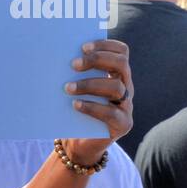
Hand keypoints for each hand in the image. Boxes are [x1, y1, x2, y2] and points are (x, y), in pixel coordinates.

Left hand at [61, 39, 132, 165]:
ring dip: (89, 84)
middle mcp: (126, 86)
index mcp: (117, 73)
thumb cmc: (76, 108)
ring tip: (68, 88)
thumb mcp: (77, 87)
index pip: (121, 51)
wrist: (81, 142)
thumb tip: (59, 54)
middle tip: (74, 64)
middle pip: (121, 64)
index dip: (105, 45)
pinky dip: (92, 107)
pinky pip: (111, 113)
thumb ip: (76, 73)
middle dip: (97, 60)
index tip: (83, 47)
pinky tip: (75, 105)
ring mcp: (127, 105)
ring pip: (116, 87)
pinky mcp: (123, 124)